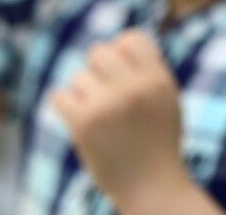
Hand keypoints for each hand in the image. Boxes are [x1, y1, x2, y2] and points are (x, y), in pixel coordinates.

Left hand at [51, 30, 189, 212]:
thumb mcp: (166, 98)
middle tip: (104, 93)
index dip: (121, 51)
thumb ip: (148, 70)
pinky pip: (59, 95)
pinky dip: (64, 105)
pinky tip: (77, 116)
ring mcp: (109, 104)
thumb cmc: (158, 141)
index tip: (120, 72)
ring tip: (98, 115)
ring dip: (83, 94)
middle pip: (99, 52)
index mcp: (159, 79)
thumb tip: (117, 43)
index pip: (130, 38)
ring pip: (78, 77)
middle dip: (97, 71)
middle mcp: (135, 87)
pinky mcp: (85, 123)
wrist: (152, 186)